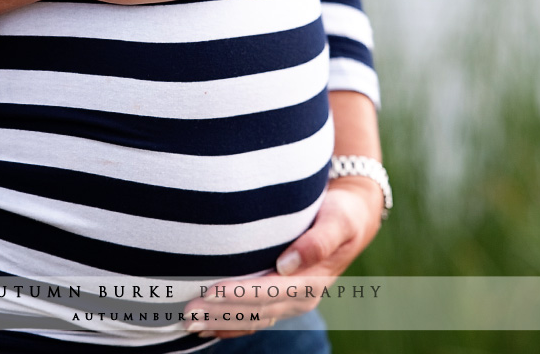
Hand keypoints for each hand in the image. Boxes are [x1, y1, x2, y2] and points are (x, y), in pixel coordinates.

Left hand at [184, 91, 383, 338]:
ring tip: (189, 322)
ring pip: (252, 319)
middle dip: (221, 313)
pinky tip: (208, 327)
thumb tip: (287, 264)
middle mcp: (301, 297)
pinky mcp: (281, 298)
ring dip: (221, 322)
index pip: (270, 291)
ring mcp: (290, 301)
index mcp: (313, 281)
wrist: (352, 218)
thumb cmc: (341, 213)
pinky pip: (254, 319)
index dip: (239, 294)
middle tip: (188, 312)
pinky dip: (231, 325)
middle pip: (256, 310)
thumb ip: (318, 241)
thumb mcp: (339, 221)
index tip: (210, 291)